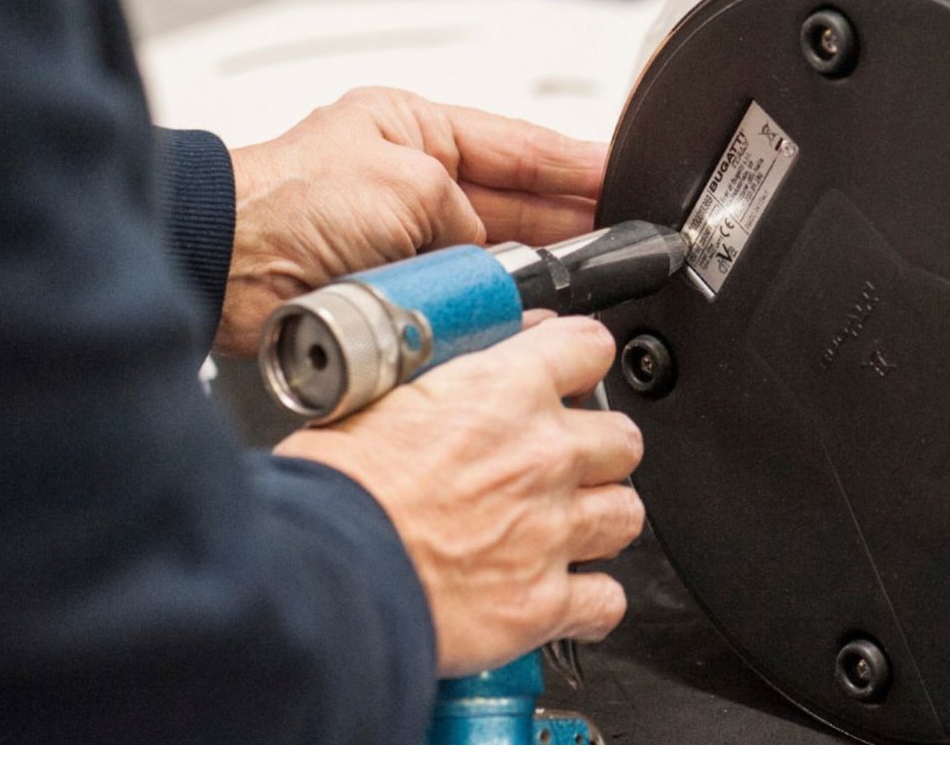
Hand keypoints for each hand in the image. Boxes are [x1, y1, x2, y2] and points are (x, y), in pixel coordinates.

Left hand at [217, 87, 606, 355]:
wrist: (228, 264)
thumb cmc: (288, 198)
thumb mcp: (405, 180)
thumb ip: (467, 213)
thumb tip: (493, 258)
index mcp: (414, 129)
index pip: (515, 143)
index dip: (571, 161)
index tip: (617, 171)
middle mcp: (413, 180)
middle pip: (511, 198)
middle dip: (564, 215)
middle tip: (615, 230)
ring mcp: (405, 234)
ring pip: (490, 250)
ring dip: (528, 263)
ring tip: (581, 271)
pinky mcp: (395, 283)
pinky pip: (461, 290)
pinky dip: (489, 299)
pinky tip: (522, 305)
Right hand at [273, 315, 644, 678]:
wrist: (324, 574)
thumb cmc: (337, 489)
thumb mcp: (379, 397)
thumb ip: (440, 382)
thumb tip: (453, 372)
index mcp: (504, 391)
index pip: (588, 346)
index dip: (580, 357)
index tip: (571, 371)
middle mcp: (543, 455)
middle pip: (622, 438)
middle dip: (597, 447)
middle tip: (560, 458)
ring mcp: (551, 530)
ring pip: (626, 513)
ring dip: (599, 516)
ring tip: (563, 523)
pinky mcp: (542, 602)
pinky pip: (606, 600)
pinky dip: (590, 599)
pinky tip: (563, 592)